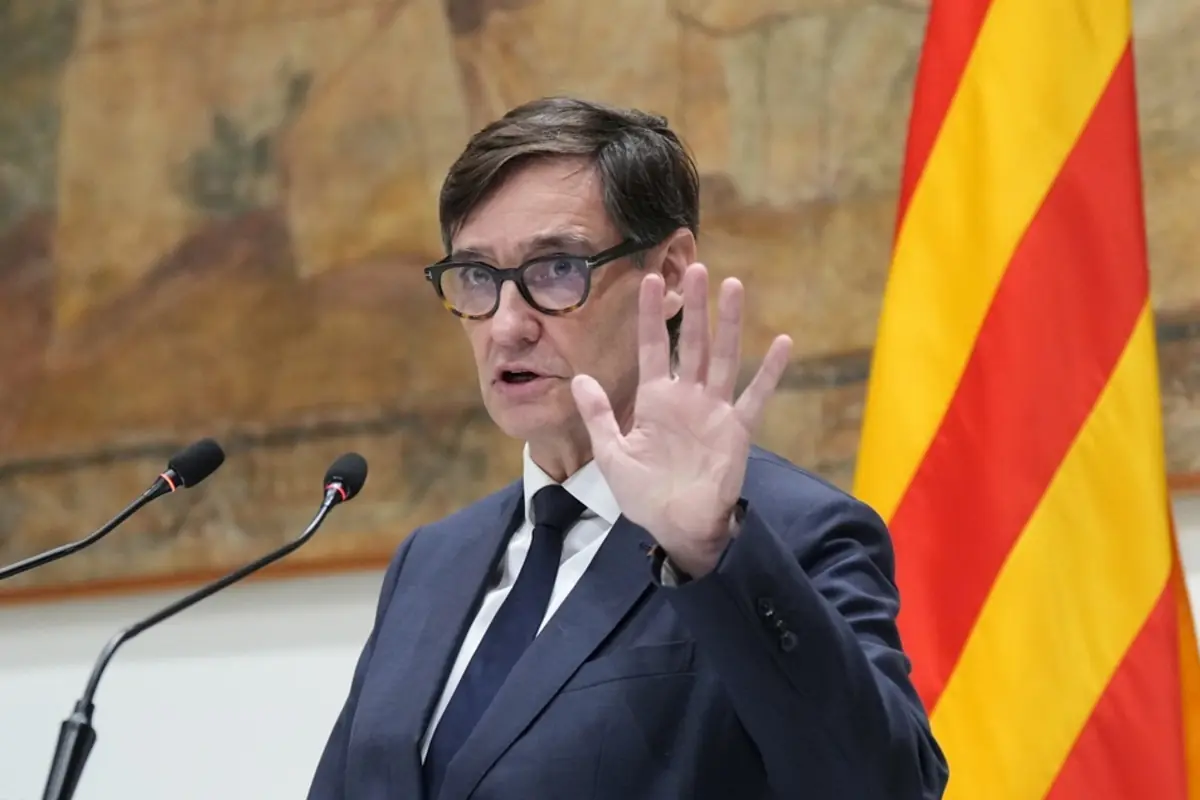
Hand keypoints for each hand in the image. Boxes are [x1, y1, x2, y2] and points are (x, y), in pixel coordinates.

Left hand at [571, 263, 791, 577]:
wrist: (676, 528)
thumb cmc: (644, 494)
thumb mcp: (611, 454)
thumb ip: (597, 415)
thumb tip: (579, 378)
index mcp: (655, 400)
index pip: (651, 347)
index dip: (650, 315)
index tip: (648, 279)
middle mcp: (686, 396)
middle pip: (690, 342)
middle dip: (693, 306)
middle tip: (697, 267)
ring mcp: (713, 410)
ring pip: (721, 357)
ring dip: (728, 323)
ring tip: (732, 286)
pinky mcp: (736, 430)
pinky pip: (755, 396)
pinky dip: (769, 371)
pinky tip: (782, 342)